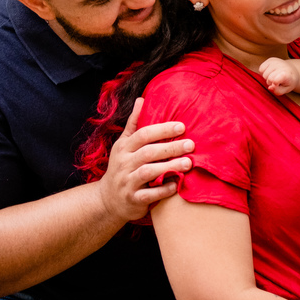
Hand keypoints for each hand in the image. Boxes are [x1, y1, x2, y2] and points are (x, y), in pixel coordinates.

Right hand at [96, 98, 193, 221]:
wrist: (107, 200)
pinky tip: (177, 184)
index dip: (163, 129)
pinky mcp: (132, 199)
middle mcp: (123, 163)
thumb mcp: (123, 144)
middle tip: (191, 144)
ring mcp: (127, 182)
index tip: (182, 126)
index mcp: (123, 147)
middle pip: (148, 152)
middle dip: (170, 148)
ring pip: (148, 172)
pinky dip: (163, 189)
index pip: (143, 134)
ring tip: (189, 163)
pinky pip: (149, 194)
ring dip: (170, 167)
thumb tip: (142, 99)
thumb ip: (134, 124)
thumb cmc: (122, 167)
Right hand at [259, 57, 298, 94]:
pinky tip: (270, 73)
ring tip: (273, 77)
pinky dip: (263, 73)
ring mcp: (276, 61)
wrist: (291, 71)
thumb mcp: (286, 89)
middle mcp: (281, 66)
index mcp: (287, 74)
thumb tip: (270, 87)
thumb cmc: (288, 82)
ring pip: (264, 74)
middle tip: (276, 82)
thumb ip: (278, 91)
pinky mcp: (270, 59)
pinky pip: (261, 69)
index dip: (274, 82)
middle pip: (268, 78)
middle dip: (270, 82)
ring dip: (267, 78)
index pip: (276, 78)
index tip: (276, 84)